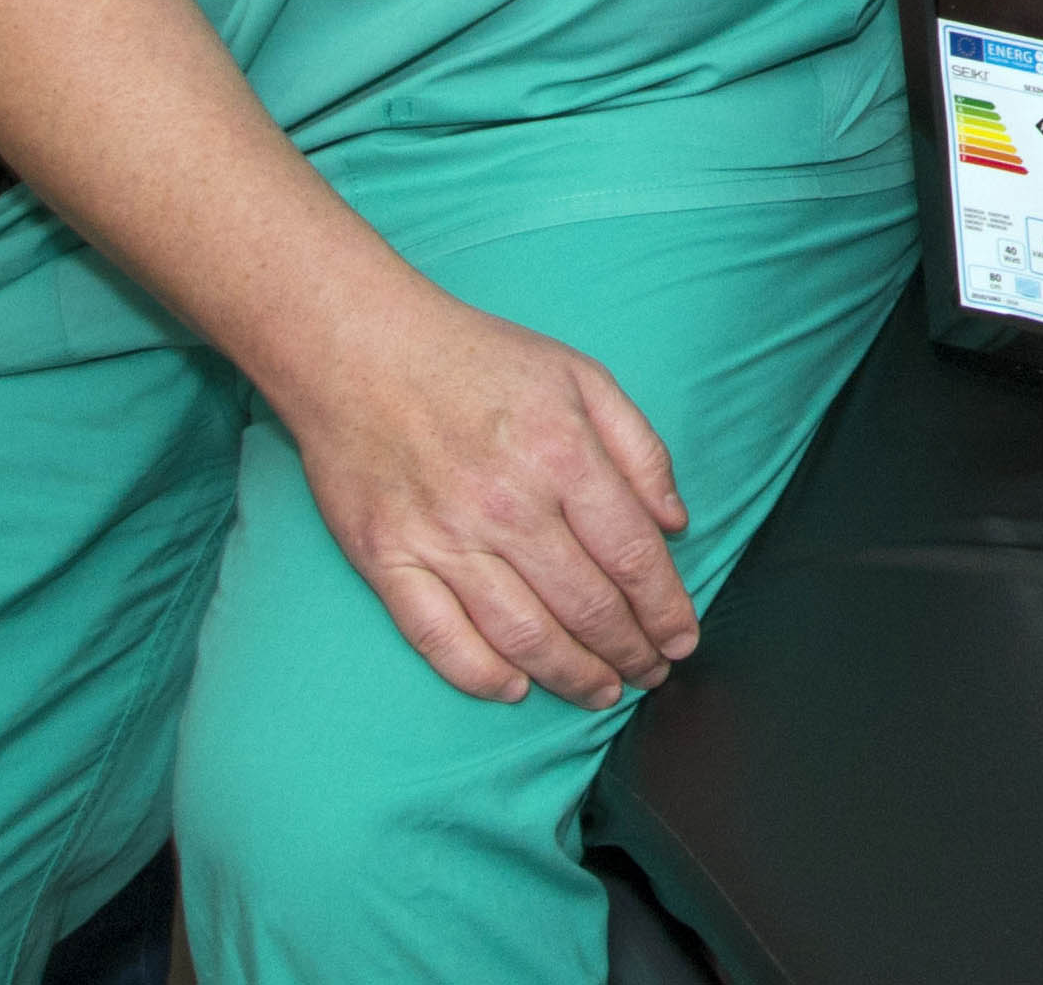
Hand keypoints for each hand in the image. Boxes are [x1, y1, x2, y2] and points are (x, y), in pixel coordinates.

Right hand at [284, 284, 698, 706]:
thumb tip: (675, 522)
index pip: (632, 556)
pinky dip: (480, 675)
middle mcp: (507, 505)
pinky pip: (438, 638)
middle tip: (652, 675)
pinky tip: (514, 690)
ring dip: (571, 675)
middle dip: (630, 651)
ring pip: (522, 635)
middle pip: (586, 605)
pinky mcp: (387, 560)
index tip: (683, 638)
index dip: (665, 608)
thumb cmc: (480, 359)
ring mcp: (443, 538)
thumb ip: (639, 449)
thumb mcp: (582, 376)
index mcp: (562, 455)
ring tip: (602, 692)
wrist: (360, 350)